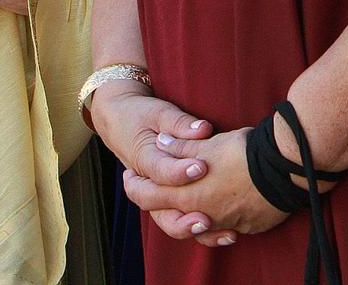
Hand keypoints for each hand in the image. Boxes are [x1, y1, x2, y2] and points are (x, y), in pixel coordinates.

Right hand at [91, 87, 240, 242]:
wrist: (120, 122)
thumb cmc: (142, 116)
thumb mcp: (158, 112)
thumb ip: (179, 123)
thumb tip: (203, 130)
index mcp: (144, 159)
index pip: (161, 171)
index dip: (180, 172)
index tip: (202, 167)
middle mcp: (148, 184)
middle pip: (160, 209)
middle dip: (183, 219)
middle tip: (206, 218)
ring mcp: (156, 196)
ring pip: (170, 222)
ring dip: (194, 231)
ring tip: (221, 232)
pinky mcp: (167, 201)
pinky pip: (181, 221)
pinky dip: (202, 232)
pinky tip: (227, 234)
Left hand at [123, 127, 287, 244]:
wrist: (286, 168)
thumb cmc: (244, 153)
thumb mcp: (207, 145)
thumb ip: (180, 147)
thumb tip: (161, 144)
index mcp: (188, 196)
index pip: (148, 198)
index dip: (135, 186)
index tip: (131, 176)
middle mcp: (205, 216)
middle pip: (171, 217)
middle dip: (160, 204)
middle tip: (155, 189)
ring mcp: (228, 224)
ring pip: (200, 228)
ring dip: (190, 217)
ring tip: (189, 203)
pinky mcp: (250, 225)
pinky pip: (227, 227)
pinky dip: (220, 219)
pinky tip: (224, 207)